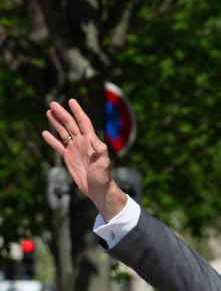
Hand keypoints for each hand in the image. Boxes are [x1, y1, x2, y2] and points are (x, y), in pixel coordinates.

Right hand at [42, 99, 126, 219]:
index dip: (78, 111)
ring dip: (56, 123)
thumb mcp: (104, 163)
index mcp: (91, 141)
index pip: (83, 122)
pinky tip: (45, 133)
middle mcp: (82, 143)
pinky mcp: (68, 158)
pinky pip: (58, 146)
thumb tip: (97, 140)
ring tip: (49, 112)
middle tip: (52, 103)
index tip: (71, 101)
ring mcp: (75, 149)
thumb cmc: (103, 177)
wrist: (98, 189)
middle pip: (70, 124)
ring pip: (63, 132)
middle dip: (62, 114)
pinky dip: (52, 140)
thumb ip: (101, 151)